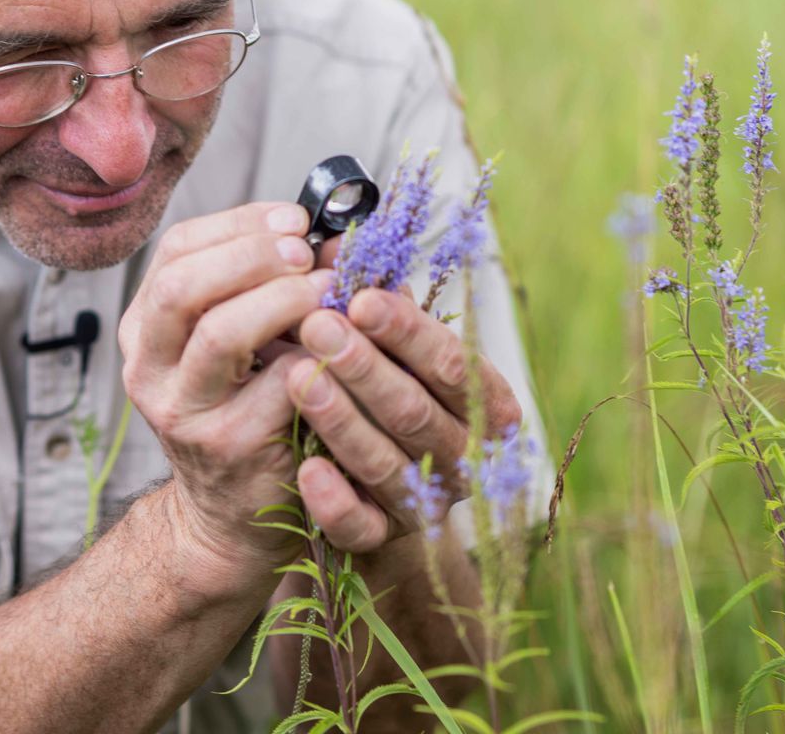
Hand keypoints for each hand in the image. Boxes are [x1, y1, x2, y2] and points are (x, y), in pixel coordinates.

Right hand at [117, 201, 335, 587]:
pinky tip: (338, 347)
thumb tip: (330, 235)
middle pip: (183, 286)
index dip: (239, 224)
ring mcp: (183, 410)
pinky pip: (277, 383)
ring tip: (329, 291)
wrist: (230, 515)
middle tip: (308, 252)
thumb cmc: (244, 410)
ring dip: (285, 299)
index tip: (295, 219)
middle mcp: (148, 367)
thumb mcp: (234, 343)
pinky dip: (314, 354)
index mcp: (145, 328)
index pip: (177, 251)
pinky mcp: (229, 445)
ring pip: (220, 332)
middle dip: (254, 255)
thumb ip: (260, 287)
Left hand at [285, 288, 523, 552]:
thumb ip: (378, 305)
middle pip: (416, 412)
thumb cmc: (393, 395)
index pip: (454, 365)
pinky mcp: (384, 540)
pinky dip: (335, 501)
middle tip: (317, 325)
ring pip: (385, 463)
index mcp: (485, 405)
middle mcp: (466, 458)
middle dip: (364, 367)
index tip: (361, 298)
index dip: (408, 331)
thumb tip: (339, 246)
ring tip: (299, 377)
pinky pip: (361, 527)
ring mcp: (426, 504)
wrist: (378, 493)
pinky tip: (306, 468)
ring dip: (341, 420)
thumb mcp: (396, 352)